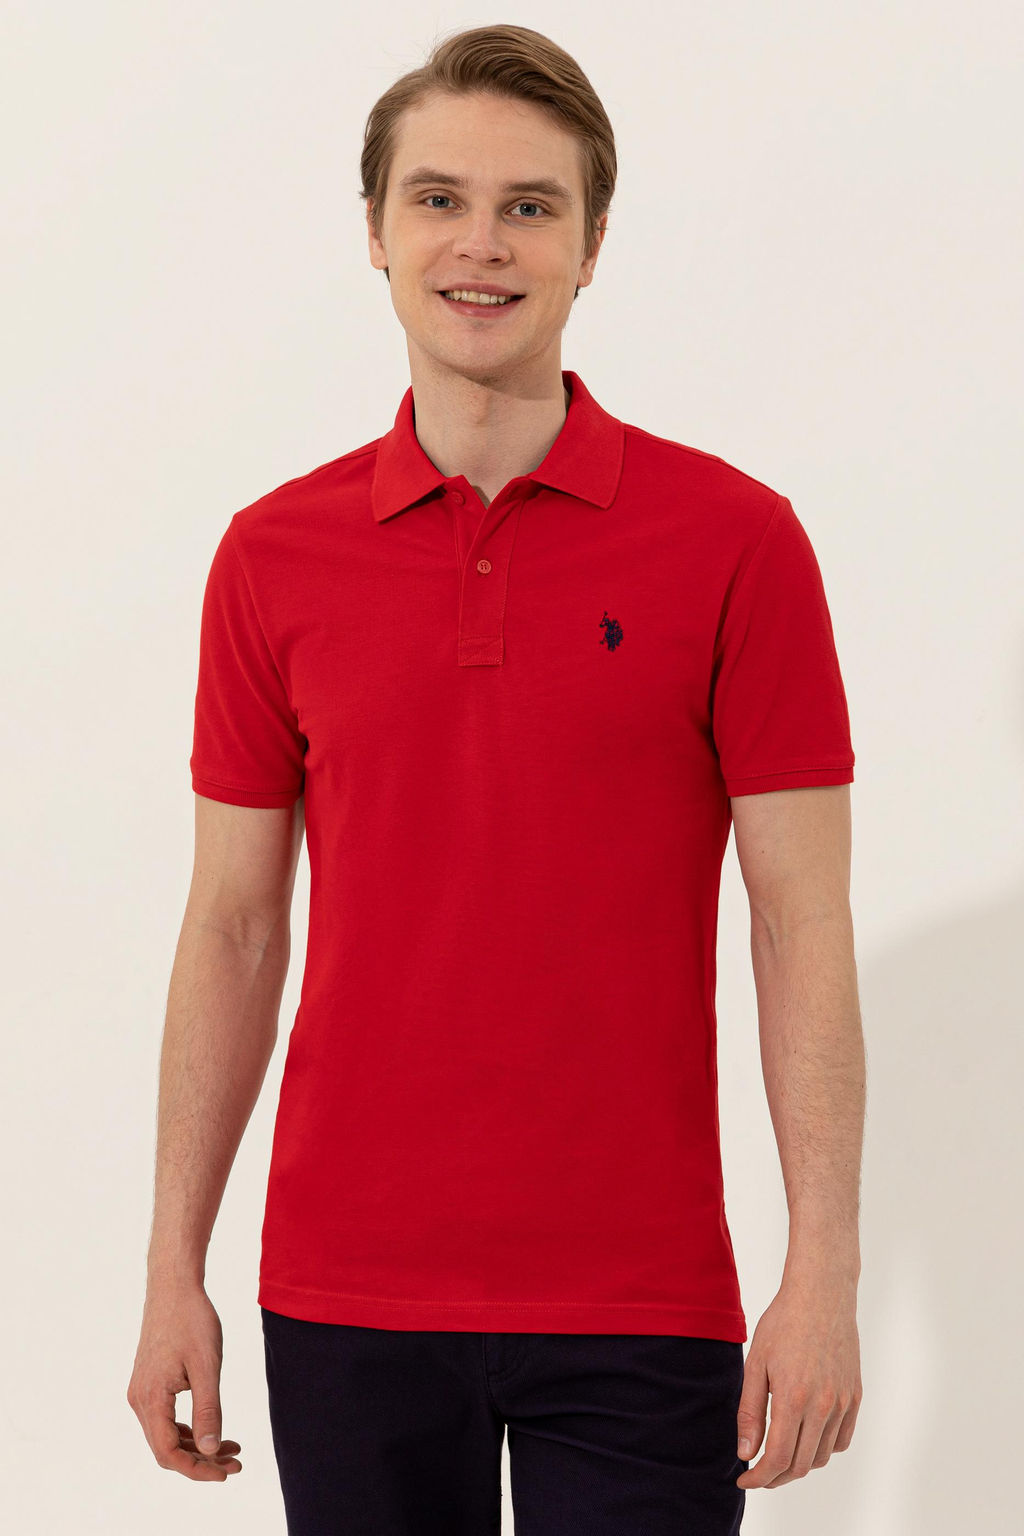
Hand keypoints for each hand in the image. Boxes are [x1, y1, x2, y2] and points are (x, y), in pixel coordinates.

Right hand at [127, 1282, 242, 1479]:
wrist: (174, 1286)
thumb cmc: (192, 1320)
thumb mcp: (207, 1366)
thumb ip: (208, 1410)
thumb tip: (210, 1451)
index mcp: (150, 1398)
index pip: (167, 1453)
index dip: (197, 1469)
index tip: (226, 1472)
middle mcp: (139, 1400)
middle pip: (166, 1449)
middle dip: (201, 1461)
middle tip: (236, 1463)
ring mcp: (142, 1391)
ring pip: (166, 1435)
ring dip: (196, 1447)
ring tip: (232, 1449)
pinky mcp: (149, 1383)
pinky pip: (165, 1418)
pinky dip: (188, 1429)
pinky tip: (212, 1430)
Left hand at [735, 1271, 861, 1488]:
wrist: (821, 1294)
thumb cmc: (783, 1323)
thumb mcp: (756, 1363)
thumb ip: (750, 1411)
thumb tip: (746, 1453)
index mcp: (793, 1398)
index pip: (777, 1458)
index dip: (759, 1477)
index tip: (744, 1479)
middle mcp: (823, 1406)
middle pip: (801, 1464)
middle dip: (776, 1477)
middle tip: (757, 1472)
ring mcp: (842, 1402)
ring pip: (823, 1456)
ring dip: (799, 1465)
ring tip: (779, 1455)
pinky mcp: (855, 1396)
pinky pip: (842, 1439)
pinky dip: (823, 1449)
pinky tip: (806, 1438)